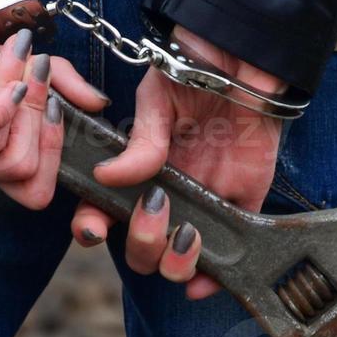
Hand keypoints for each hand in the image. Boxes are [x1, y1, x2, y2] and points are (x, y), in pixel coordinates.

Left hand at [0, 28, 108, 209]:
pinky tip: (8, 89)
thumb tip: (96, 104)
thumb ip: (64, 85)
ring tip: (22, 67)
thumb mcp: (29, 67)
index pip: (35, 194)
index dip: (54, 152)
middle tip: (38, 75)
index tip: (57, 106)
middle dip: (39, 120)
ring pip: (1, 154)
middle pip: (22, 169)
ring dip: (21, 106)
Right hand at [72, 26, 285, 299]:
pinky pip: (230, 254)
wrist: (245, 56)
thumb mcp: (159, 97)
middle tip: (155, 206)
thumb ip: (141, 138)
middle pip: (140, 248)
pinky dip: (213, 279)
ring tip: (186, 235)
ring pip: (177, 261)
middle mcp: (165, 193)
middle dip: (140, 241)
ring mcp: (203, 202)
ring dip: (172, 263)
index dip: (91, 227)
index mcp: (136, 169)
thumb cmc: (194, 70)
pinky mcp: (243, 204)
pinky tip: (205, 280)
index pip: (102, 211)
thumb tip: (109, 176)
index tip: (93, 226)